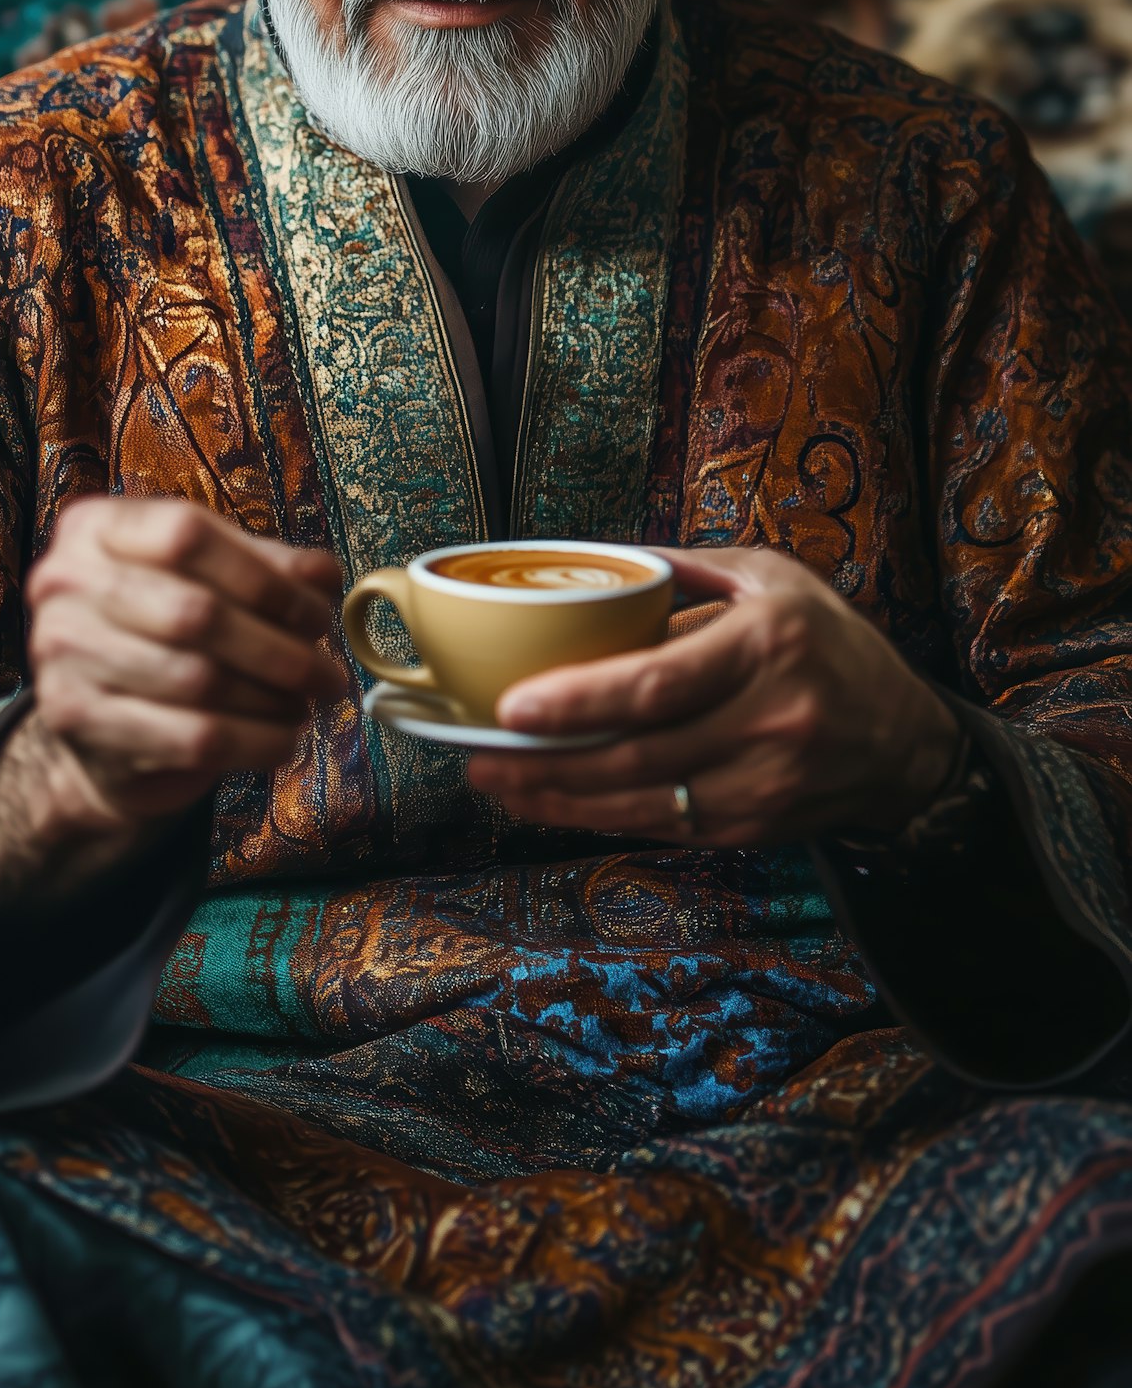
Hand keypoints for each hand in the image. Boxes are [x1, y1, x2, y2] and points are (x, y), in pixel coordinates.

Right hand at [0, 498, 342, 903]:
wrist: (99, 718)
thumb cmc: (161, 630)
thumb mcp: (208, 578)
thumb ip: (266, 567)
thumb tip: (323, 576)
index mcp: (96, 527)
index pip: (187, 535)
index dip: (265, 578)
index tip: (318, 614)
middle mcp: (65, 582)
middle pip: (195, 613)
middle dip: (281, 650)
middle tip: (328, 675)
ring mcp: (61, 653)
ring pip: (197, 681)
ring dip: (272, 700)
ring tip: (307, 706)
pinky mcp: (75, 720)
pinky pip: (188, 738)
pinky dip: (253, 743)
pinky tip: (282, 741)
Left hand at [468, 546, 960, 845]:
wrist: (907, 743)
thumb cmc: (830, 647)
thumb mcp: (772, 579)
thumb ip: (685, 569)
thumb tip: (594, 560)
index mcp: (768, 645)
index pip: (658, 684)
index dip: (580, 702)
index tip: (513, 706)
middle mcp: (770, 720)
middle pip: (638, 754)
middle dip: (546, 761)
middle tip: (479, 752)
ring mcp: (765, 784)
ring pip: (642, 801)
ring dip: (559, 797)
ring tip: (497, 780)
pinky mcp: (755, 827)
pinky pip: (663, 826)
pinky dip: (601, 817)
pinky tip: (555, 801)